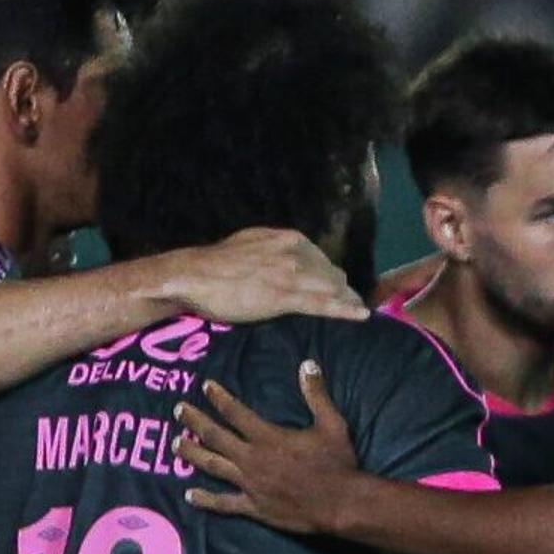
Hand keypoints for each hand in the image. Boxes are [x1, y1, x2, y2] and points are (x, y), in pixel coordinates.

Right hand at [163, 228, 366, 327]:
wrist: (193, 275)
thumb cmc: (215, 265)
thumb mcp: (250, 245)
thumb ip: (271, 251)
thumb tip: (280, 260)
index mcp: (286, 238)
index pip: (320, 258)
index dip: (330, 274)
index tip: (338, 286)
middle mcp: (294, 251)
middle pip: (330, 273)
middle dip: (341, 289)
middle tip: (352, 304)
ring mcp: (291, 273)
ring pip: (331, 288)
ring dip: (347, 301)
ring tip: (358, 313)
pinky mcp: (285, 296)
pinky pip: (322, 304)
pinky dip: (344, 310)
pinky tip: (360, 316)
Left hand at [177, 359, 368, 536]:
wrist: (341, 503)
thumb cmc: (337, 462)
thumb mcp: (331, 423)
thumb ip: (316, 394)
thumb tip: (308, 364)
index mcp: (267, 436)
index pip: (235, 412)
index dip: (219, 397)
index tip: (206, 387)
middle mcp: (252, 458)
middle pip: (214, 436)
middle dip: (194, 421)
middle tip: (178, 410)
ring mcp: (250, 484)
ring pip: (212, 466)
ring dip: (192, 454)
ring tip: (176, 445)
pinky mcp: (254, 507)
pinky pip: (224, 503)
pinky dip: (206, 499)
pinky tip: (190, 495)